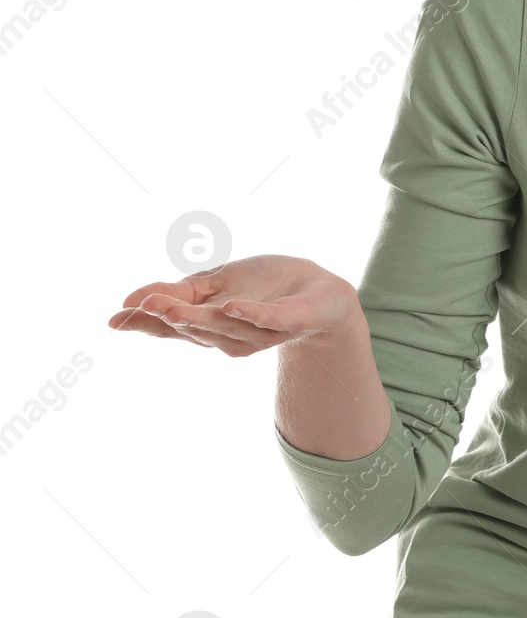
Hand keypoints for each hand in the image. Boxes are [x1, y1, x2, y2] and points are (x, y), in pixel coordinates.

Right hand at [107, 254, 358, 357]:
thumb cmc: (265, 285)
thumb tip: (131, 300)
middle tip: (144, 304)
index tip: (116, 317)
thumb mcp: (218, 282)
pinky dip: (252, 314)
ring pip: (226, 327)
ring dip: (201, 317)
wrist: (320, 290)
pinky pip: (270, 319)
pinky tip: (235, 306)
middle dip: (170, 317)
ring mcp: (260, 332)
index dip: (146, 323)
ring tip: (175, 306)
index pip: (173, 327)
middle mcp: (231, 336)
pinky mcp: (291, 320)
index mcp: (211, 326)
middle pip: (196, 328)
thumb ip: (180, 292)